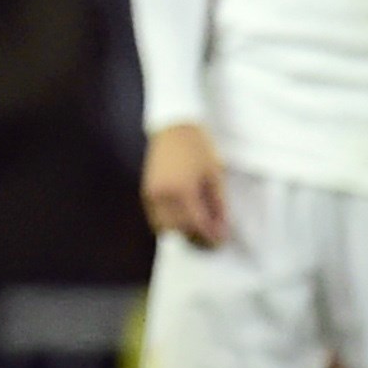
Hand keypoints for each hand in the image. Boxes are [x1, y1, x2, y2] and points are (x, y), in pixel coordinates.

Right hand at [140, 121, 229, 247]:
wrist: (173, 128)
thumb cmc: (197, 147)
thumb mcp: (214, 175)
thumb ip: (218, 204)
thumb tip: (221, 226)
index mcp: (182, 190)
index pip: (197, 223)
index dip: (211, 234)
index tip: (221, 239)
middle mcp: (162, 195)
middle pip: (178, 228)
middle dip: (196, 234)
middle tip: (211, 232)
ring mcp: (150, 194)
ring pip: (163, 225)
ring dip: (180, 228)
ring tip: (196, 223)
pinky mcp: (145, 191)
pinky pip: (155, 216)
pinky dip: (168, 221)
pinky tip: (182, 215)